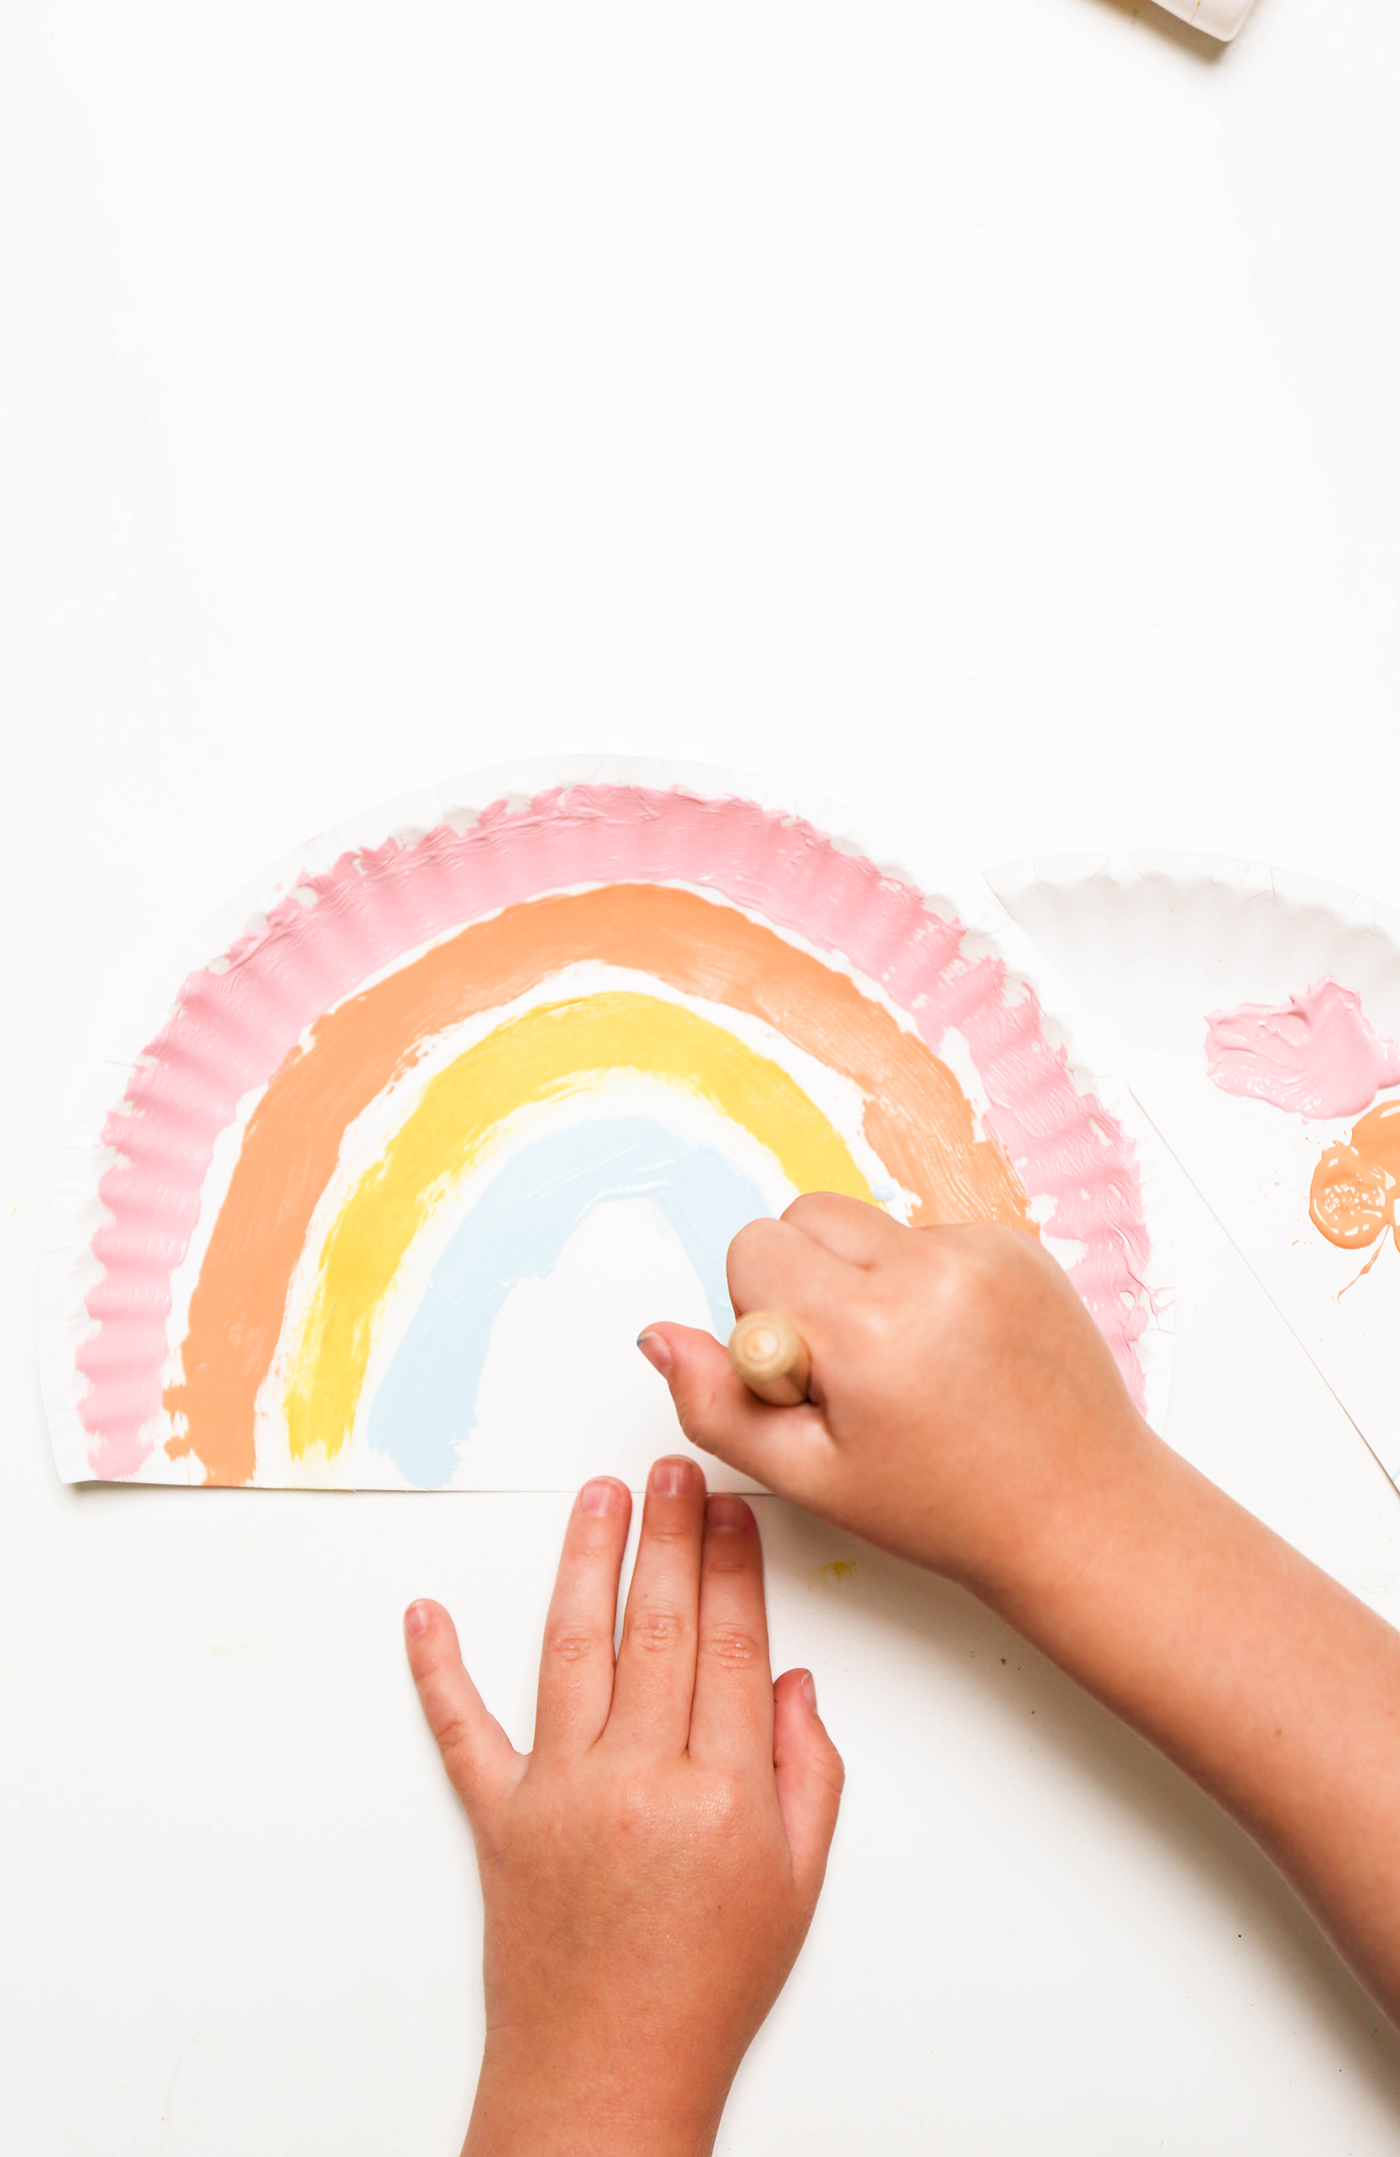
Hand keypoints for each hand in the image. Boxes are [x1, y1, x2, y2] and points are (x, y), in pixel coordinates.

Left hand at [404, 1458, 843, 2156]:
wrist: (609, 2078)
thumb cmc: (707, 1986)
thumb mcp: (797, 1886)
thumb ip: (810, 1774)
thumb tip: (795, 1678)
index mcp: (724, 1794)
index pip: (733, 1645)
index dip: (735, 1567)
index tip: (735, 1510)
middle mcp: (639, 1779)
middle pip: (659, 1627)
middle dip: (671, 1535)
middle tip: (676, 1468)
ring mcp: (560, 1794)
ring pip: (573, 1648)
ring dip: (586, 1561)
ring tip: (601, 1498)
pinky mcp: (497, 1820)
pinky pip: (462, 1731)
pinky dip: (437, 1671)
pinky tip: (427, 1614)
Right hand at [637, 1194, 1149, 1604]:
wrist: (1082, 1511)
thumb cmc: (950, 1508)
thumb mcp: (811, 1477)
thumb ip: (716, 1405)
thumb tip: (660, 1338)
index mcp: (871, 1326)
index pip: (755, 1248)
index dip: (762, 1319)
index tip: (809, 1380)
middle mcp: (930, 1269)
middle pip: (804, 1214)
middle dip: (803, 1281)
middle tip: (848, 1370)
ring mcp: (983, 1249)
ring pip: (867, 1224)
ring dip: (863, 1278)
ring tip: (906, 1364)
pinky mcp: (1017, 1244)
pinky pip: (927, 1234)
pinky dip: (921, 1281)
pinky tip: (951, 1350)